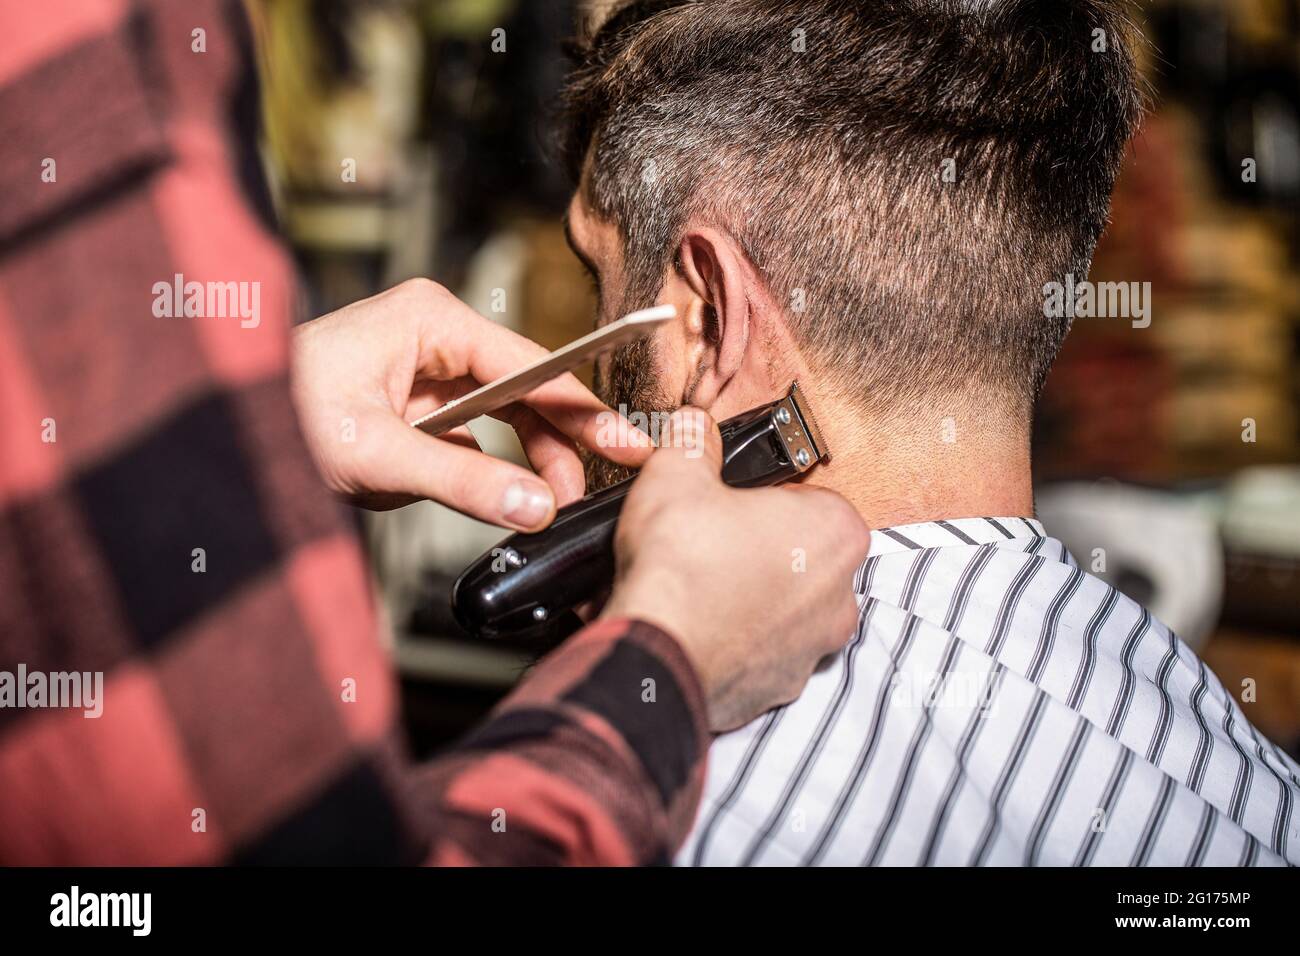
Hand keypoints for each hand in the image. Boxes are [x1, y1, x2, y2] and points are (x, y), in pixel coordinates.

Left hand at [290, 279, 651, 526]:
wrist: (222, 430)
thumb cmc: (278, 417)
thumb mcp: (375, 455)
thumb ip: (462, 481)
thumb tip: (535, 507)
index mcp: (432, 320)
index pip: (531, 366)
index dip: (584, 411)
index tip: (629, 444)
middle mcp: (435, 333)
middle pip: (525, 387)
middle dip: (561, 440)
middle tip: (597, 486)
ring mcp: (424, 365)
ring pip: (503, 411)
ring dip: (529, 455)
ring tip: (550, 501)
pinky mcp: (413, 399)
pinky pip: (472, 429)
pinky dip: (491, 462)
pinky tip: (507, 491)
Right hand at [601, 408, 869, 731]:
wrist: (655, 654)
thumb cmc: (681, 566)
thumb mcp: (677, 473)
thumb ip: (693, 442)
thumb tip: (692, 430)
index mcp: (835, 531)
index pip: (811, 499)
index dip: (766, 498)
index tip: (734, 503)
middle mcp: (840, 595)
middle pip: (804, 558)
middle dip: (762, 550)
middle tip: (712, 542)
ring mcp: (813, 648)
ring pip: (786, 610)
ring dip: (751, 599)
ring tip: (699, 587)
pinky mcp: (780, 687)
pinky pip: (761, 654)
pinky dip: (735, 642)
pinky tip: (697, 626)